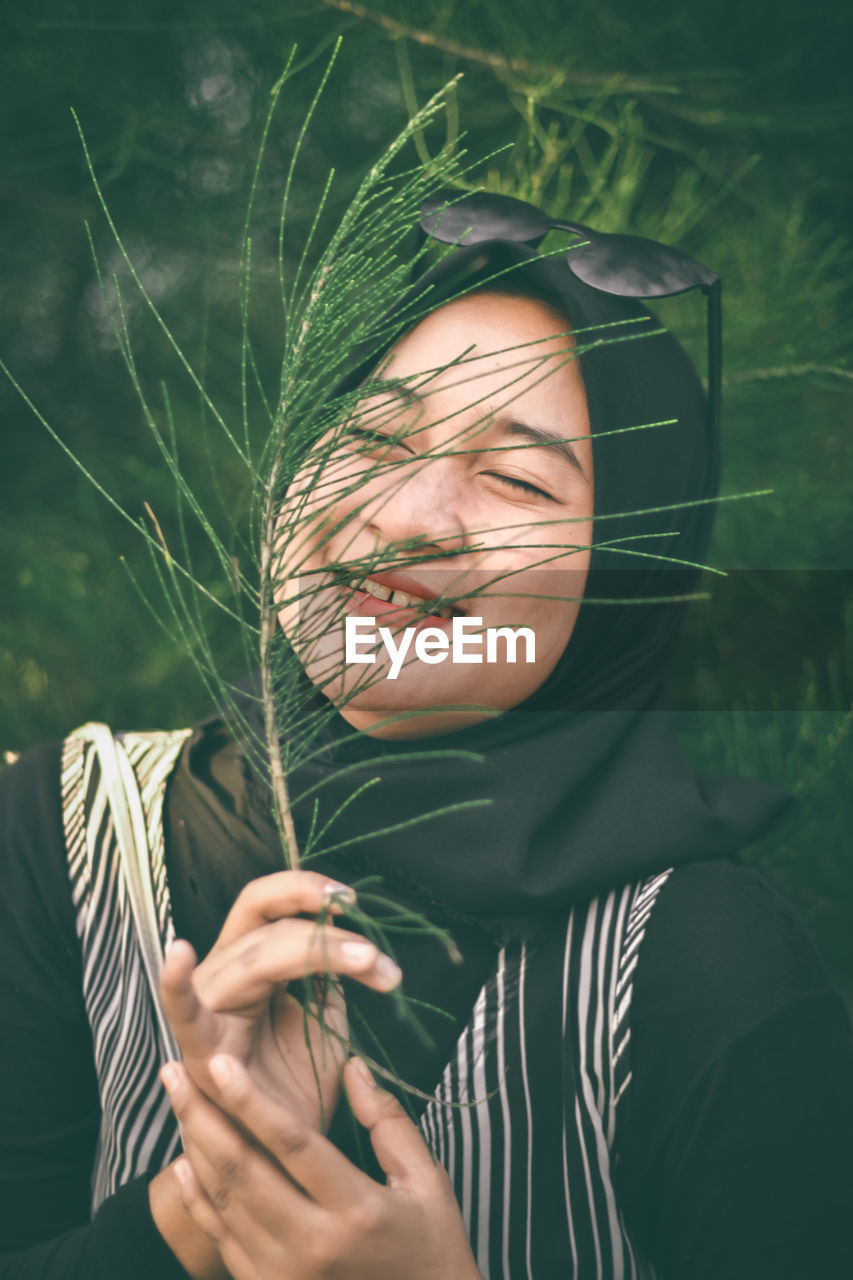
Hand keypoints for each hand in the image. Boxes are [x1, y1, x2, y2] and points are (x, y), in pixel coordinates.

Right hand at [159, 870, 401, 1132]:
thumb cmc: (299, 1086)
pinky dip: (175, 982)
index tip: (353, 899)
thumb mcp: (325, 1021)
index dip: (308, 890)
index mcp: (253, 959)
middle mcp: (225, 971)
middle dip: (328, 934)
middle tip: (377, 955)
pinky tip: (180, 954)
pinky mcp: (195, 1045)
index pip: (271, 903)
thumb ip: (332, 979)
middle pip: (271, 927)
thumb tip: (361, 943)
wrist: (281, 1157)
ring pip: (255, 956)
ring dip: (317, 953)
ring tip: (368, 964)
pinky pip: (181, 1010)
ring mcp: (207, 1004)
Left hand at [162, 1053, 481, 1279]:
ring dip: (195, 1147)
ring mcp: (285, 1277)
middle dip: (203, 1115)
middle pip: (243, 1170)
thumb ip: (388, 1120)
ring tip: (177, 1101)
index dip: (251, 1099)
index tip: (219, 1061)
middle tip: (173, 1070)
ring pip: (224, 1202)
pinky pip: (222, 1239)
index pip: (292, 1143)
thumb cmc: (432, 1248)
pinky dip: (198, 1198)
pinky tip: (184, 1160)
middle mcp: (313, 1246)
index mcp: (356, 1211)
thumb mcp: (426, 1182)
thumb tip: (351, 1065)